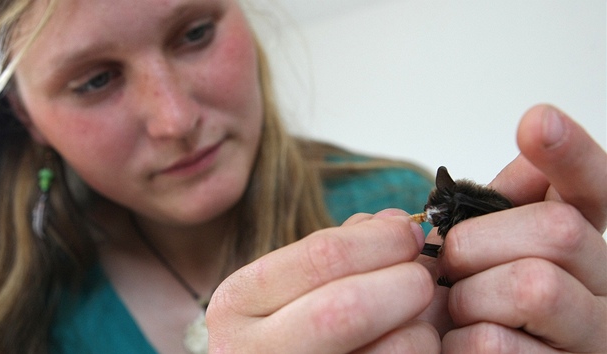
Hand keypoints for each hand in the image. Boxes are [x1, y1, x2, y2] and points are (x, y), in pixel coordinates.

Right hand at [207, 209, 440, 352]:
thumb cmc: (280, 331)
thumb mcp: (284, 287)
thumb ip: (334, 253)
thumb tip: (395, 222)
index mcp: (237, 301)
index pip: (321, 256)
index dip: (379, 239)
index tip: (407, 231)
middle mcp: (251, 350)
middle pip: (350, 307)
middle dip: (404, 280)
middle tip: (421, 274)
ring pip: (393, 350)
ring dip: (419, 327)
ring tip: (410, 321)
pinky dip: (420, 352)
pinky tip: (403, 345)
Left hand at [439, 105, 606, 352]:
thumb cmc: (476, 305)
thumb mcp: (489, 249)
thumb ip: (508, 201)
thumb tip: (533, 131)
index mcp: (585, 243)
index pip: (595, 188)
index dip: (572, 155)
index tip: (537, 122)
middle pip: (559, 231)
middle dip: (478, 243)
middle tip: (452, 265)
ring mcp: (595, 337)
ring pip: (535, 288)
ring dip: (470, 296)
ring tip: (460, 310)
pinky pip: (496, 343)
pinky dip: (459, 342)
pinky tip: (462, 345)